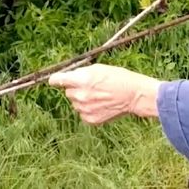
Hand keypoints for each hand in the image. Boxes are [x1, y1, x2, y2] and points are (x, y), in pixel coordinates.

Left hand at [48, 63, 162, 124]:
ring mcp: (84, 109)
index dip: (56, 80)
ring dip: (82, 99)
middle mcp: (80, 95)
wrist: (133, 95)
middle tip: (91, 86)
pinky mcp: (90, 120)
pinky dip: (89, 109)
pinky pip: (82, 113)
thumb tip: (68, 77)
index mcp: (80, 80)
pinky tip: (101, 105)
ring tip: (99, 96)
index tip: (55, 81)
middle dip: (75, 88)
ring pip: (75, 103)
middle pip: (68, 92)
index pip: (56, 80)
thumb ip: (80, 73)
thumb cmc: (118, 78)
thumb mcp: (98, 68)